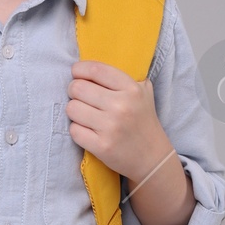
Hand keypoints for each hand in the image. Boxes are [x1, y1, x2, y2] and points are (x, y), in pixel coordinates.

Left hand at [66, 60, 194, 224]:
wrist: (152, 157)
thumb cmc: (142, 120)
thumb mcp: (143, 92)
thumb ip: (122, 77)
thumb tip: (91, 66)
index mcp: (131, 89)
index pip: (95, 69)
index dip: (79, 69)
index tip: (77, 74)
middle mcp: (121, 106)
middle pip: (77, 88)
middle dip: (74, 91)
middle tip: (81, 97)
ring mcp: (111, 127)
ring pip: (72, 108)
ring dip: (74, 111)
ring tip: (85, 114)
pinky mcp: (102, 146)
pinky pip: (74, 130)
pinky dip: (77, 129)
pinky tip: (87, 130)